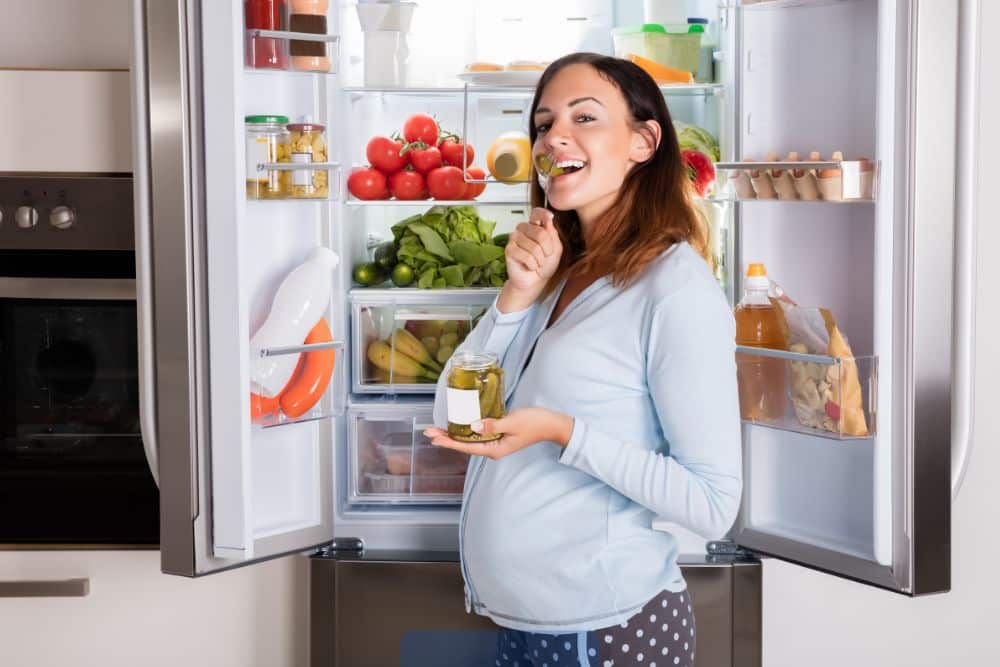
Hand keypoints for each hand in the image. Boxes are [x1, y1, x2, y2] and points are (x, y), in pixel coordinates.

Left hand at [424, 408, 574, 459]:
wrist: (552, 424)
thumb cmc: (535, 423)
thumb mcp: (512, 422)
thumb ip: (492, 424)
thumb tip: (473, 426)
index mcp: (495, 449)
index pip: (466, 447)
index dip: (448, 441)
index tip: (434, 436)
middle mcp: (493, 449)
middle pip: (465, 445)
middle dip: (446, 437)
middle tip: (428, 431)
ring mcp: (496, 443)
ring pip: (470, 440)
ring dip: (454, 434)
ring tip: (438, 429)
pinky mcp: (499, 435)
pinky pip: (478, 434)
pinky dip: (466, 430)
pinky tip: (459, 425)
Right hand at [502, 208, 562, 296]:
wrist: (536, 281)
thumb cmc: (545, 265)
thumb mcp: (556, 248)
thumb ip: (552, 233)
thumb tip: (548, 218)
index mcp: (534, 226)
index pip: (536, 212)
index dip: (543, 214)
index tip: (550, 217)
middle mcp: (523, 229)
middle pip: (540, 232)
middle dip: (547, 249)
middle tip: (544, 256)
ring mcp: (514, 238)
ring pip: (534, 247)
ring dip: (540, 259)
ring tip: (536, 262)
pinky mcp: (509, 250)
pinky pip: (526, 256)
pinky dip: (532, 264)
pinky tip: (529, 266)